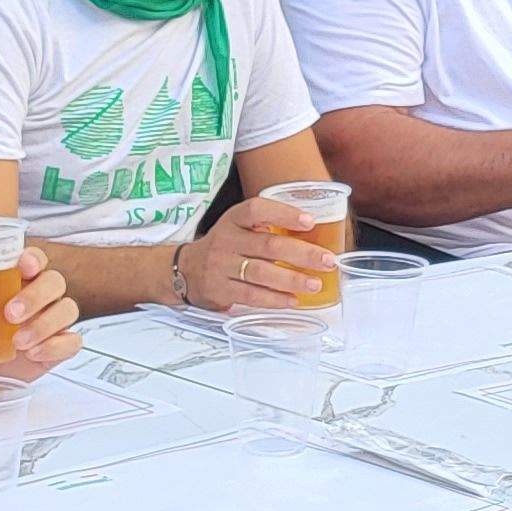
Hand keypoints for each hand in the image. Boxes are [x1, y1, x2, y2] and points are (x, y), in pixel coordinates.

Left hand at [1, 248, 83, 372]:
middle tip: (9, 314)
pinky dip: (56, 346)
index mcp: (20, 279)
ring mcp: (55, 319)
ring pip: (67, 309)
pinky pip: (72, 341)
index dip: (34, 258)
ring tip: (18, 342)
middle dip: (35, 296)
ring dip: (44, 324)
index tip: (22, 265)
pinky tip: (35, 354)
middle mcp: (43, 295)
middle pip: (55, 282)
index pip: (36, 259)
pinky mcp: (62, 344)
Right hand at [183, 196, 334, 312]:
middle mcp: (226, 240)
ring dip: (292, 279)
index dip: (283, 214)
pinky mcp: (220, 289)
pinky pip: (251, 295)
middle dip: (302, 254)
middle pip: (268, 245)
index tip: (309, 221)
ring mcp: (221, 266)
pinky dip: (275, 299)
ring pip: (261, 273)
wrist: (184, 269)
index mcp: (234, 219)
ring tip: (315, 283)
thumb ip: (267, 227)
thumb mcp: (238, 227)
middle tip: (327, 260)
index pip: (257, 210)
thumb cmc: (224, 246)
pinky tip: (293, 300)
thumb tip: (316, 233)